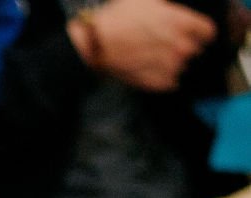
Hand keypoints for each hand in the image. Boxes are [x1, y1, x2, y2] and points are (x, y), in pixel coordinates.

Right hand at [78, 0, 215, 90]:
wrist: (95, 43)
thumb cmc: (118, 17)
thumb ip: (166, 5)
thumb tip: (168, 8)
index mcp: (183, 23)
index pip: (208, 32)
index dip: (199, 32)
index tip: (191, 33)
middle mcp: (182, 46)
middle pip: (194, 50)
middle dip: (183, 46)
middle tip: (163, 44)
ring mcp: (170, 67)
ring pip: (181, 66)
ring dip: (171, 62)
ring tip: (153, 57)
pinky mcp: (158, 83)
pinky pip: (170, 82)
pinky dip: (162, 77)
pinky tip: (149, 69)